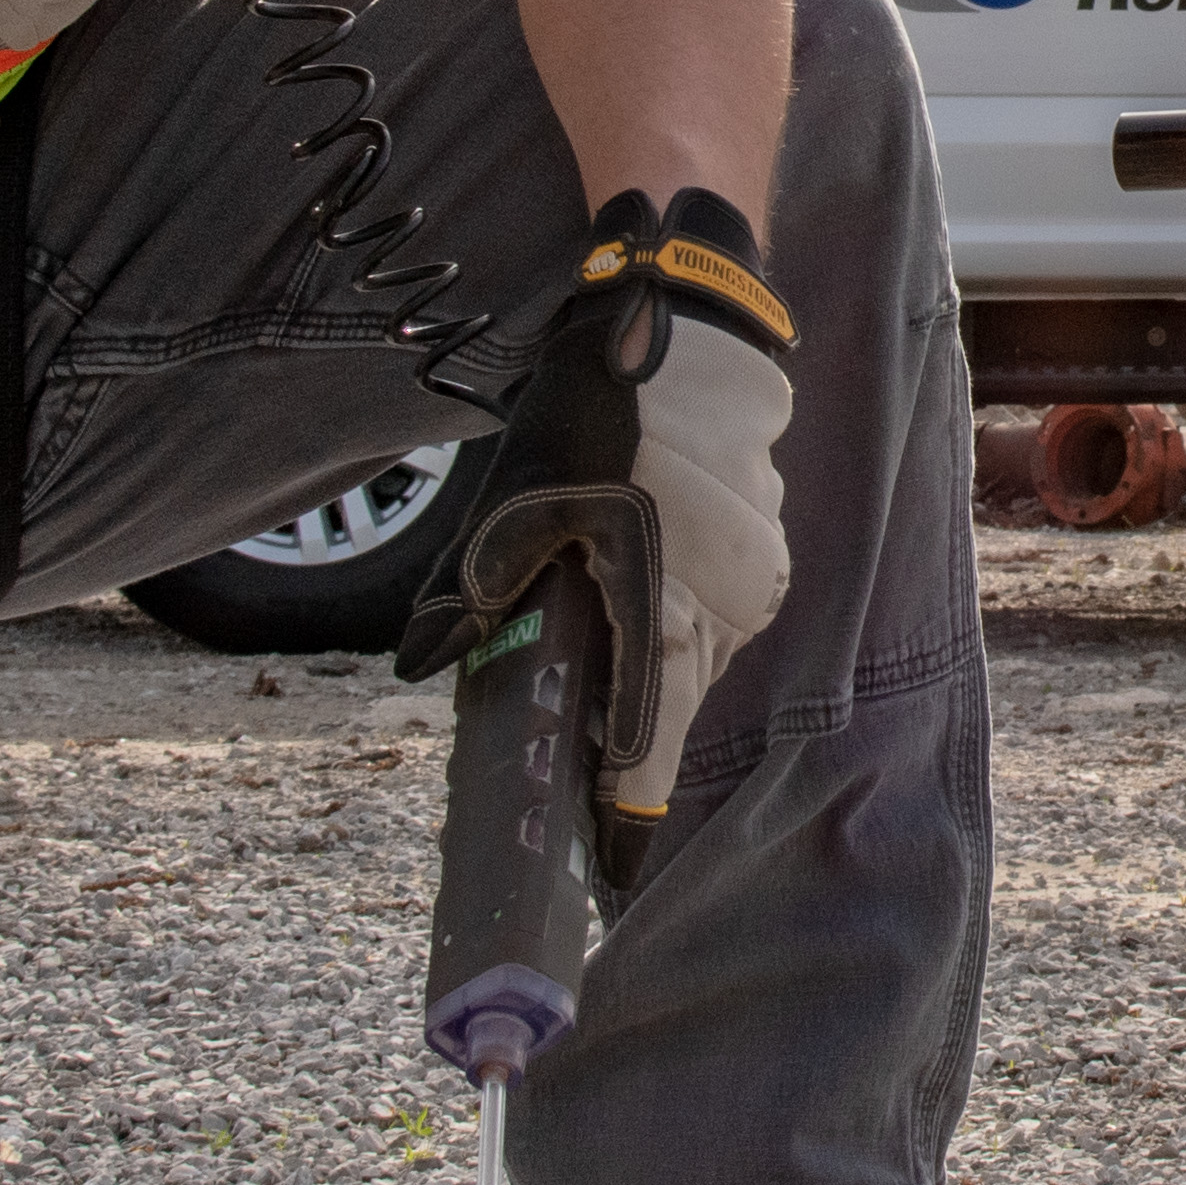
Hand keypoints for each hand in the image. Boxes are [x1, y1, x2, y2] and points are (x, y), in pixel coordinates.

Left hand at [397, 189, 795, 842]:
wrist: (688, 314)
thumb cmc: (608, 406)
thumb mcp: (524, 495)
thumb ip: (481, 585)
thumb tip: (422, 656)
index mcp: (670, 605)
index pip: (648, 744)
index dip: (624, 814)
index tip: (605, 870)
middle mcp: (728, 605)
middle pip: (670, 703)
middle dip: (623, 725)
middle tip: (573, 736)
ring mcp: (755, 576)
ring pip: (691, 652)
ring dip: (647, 652)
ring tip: (598, 618)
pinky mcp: (762, 547)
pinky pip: (710, 605)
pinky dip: (673, 605)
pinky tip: (636, 568)